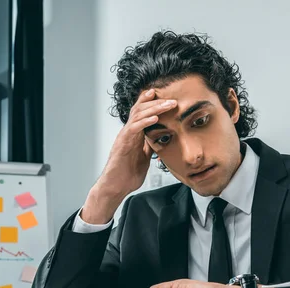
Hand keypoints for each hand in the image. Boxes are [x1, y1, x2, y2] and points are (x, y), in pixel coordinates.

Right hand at [81, 89, 177, 223]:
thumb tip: (161, 139)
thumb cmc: (128, 174)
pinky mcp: (122, 144)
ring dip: (154, 109)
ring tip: (167, 105)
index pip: (142, 113)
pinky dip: (145, 122)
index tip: (166, 97)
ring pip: (138, 116)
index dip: (152, 103)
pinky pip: (134, 129)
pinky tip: (155, 118)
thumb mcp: (145, 157)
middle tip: (172, 100)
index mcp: (134, 135)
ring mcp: (125, 137)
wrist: (116, 187)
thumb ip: (150, 146)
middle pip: (141, 110)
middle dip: (157, 103)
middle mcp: (128, 132)